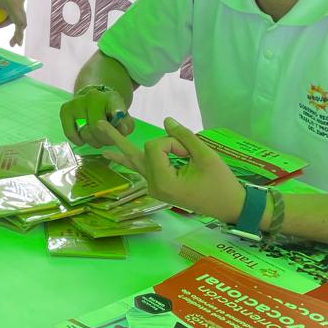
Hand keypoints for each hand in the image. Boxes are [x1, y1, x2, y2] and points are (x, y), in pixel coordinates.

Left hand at [0, 0, 26, 45]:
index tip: (16, 43)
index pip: (19, 23)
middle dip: (16, 32)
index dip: (18, 34)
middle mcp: (20, 1)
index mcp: (12, 3)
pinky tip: (1, 13)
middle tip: (10, 42)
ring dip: (9, 21)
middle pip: (20, 20)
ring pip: (18, 14)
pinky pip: (17, 7)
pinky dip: (11, 13)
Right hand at [59, 84, 134, 146]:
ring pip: (84, 132)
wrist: (93, 100)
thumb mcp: (123, 118)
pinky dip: (77, 140)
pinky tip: (83, 140)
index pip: (115, 104)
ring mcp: (77, 102)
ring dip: (92, 142)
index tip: (118, 114)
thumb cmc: (110, 113)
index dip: (116, 110)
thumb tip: (121, 129)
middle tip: (106, 142)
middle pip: (97, 126)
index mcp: (111, 98)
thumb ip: (126, 125)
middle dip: (103, 140)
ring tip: (96, 140)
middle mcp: (93, 97)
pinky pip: (70, 133)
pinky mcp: (65, 109)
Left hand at [96, 117, 244, 221]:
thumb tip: (166, 120)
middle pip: (133, 154)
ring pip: (134, 162)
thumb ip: (185, 137)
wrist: (230, 206)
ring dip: (120, 147)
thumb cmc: (222, 183)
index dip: (173, 142)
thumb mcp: (206, 157)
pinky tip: (111, 154)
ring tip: (100, 133)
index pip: (155, 147)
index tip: (188, 151)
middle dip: (117, 138)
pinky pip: (141, 169)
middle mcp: (154, 186)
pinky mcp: (159, 186)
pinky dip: (128, 159)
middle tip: (97, 123)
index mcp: (164, 182)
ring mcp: (155, 187)